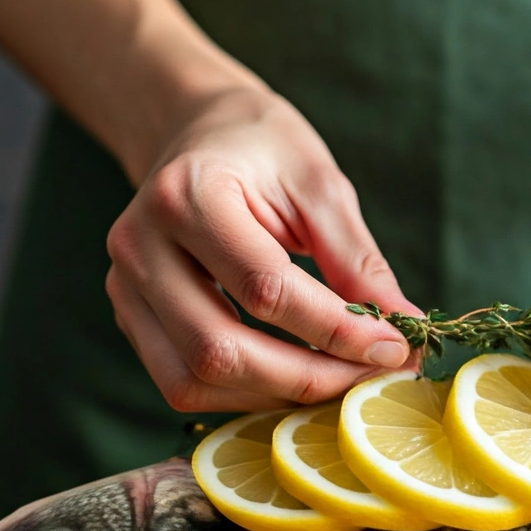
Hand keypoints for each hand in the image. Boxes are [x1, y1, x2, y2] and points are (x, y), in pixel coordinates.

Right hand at [105, 88, 416, 412]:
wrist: (195, 131)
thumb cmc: (263, 149)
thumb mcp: (319, 183)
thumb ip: (357, 260)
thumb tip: (405, 329)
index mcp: (188, 196)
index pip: (264, 288)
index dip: (335, 330)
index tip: (395, 348)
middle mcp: (141, 246)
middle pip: (220, 350)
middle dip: (308, 379)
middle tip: (371, 379)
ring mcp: (125, 287)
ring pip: (193, 381)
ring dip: (276, 398)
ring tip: (340, 383)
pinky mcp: (130, 316)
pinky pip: (182, 382)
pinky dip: (245, 396)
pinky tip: (295, 379)